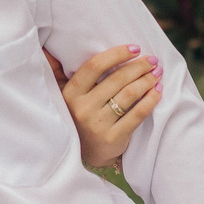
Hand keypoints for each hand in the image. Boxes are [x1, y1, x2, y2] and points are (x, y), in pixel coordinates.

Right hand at [45, 44, 162, 169]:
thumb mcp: (63, 96)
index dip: (117, 54)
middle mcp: (82, 108)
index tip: (135, 48)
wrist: (82, 155)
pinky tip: (158, 91)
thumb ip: (57, 72)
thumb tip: (46, 49)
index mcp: (70, 93)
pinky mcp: (113, 138)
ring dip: (147, 80)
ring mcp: (97, 124)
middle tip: (152, 61)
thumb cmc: (77, 115)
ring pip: (129, 95)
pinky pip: (138, 114)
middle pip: (117, 79)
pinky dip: (151, 100)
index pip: (95, 66)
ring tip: (157, 74)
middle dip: (139, 66)